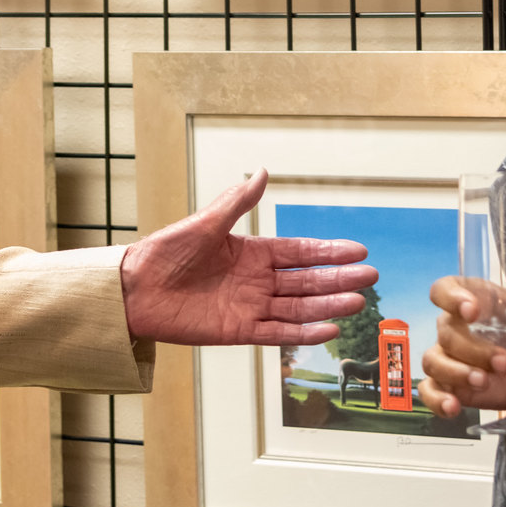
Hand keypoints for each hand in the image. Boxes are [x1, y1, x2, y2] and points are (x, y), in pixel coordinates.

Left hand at [121, 169, 377, 345]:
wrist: (135, 288)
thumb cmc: (165, 252)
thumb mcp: (204, 223)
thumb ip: (236, 202)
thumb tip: (262, 173)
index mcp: (251, 252)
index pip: (300, 252)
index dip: (329, 252)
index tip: (358, 251)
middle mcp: (256, 281)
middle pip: (307, 281)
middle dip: (338, 278)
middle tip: (370, 276)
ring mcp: (250, 306)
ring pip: (298, 308)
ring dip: (328, 306)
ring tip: (357, 302)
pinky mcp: (238, 330)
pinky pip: (277, 333)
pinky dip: (302, 333)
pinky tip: (327, 329)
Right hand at [418, 274, 505, 417]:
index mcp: (470, 300)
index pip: (445, 289)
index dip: (452, 297)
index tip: (472, 309)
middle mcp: (452, 327)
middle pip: (446, 332)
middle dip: (474, 349)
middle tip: (505, 363)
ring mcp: (446, 357)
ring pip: (434, 361)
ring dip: (457, 372)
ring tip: (483, 382)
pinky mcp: (447, 385)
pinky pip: (430, 391)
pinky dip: (437, 400)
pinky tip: (454, 409)